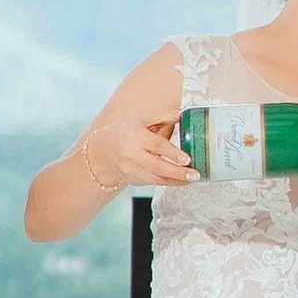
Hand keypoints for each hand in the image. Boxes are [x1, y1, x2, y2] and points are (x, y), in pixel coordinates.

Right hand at [78, 112, 194, 194]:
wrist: (102, 152)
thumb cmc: (124, 132)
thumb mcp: (139, 121)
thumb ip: (161, 118)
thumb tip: (183, 114)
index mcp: (136, 136)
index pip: (156, 145)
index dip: (172, 153)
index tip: (186, 159)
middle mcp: (132, 154)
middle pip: (157, 166)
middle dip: (178, 172)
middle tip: (194, 174)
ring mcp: (132, 170)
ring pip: (156, 178)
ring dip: (176, 180)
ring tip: (192, 179)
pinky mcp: (133, 180)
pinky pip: (153, 183)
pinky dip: (169, 183)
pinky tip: (181, 181)